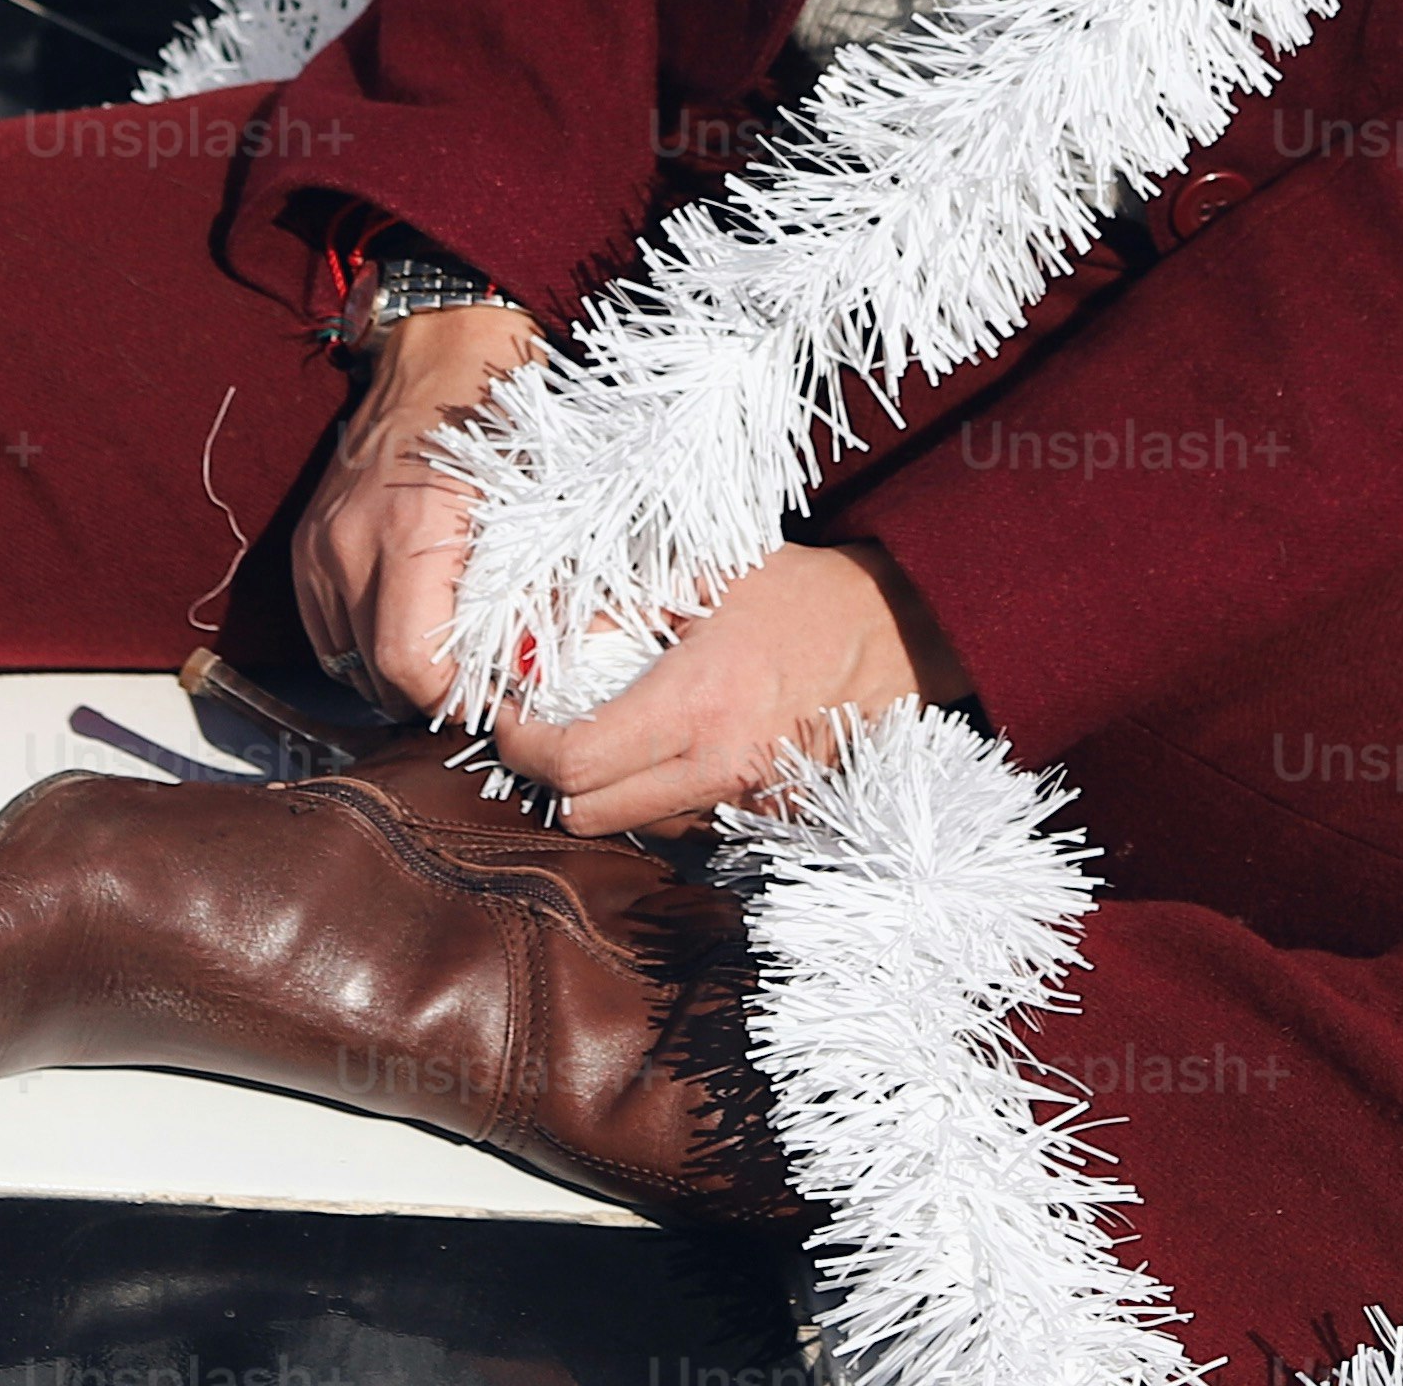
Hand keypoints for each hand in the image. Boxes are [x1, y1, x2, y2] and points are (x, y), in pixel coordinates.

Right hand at [283, 302, 543, 714]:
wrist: (440, 350)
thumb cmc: (498, 418)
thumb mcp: (534, 501)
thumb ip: (533, 591)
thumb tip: (534, 670)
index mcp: (412, 530)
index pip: (407, 664)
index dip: (453, 699)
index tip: (493, 699)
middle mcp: (352, 542)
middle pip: (373, 674)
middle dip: (427, 695)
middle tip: (478, 688)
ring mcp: (321, 544)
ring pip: (343, 660)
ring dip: (390, 674)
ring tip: (443, 663)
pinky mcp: (308, 543)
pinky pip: (325, 628)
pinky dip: (361, 644)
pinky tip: (405, 629)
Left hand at [489, 539, 978, 837]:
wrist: (896, 635)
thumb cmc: (796, 593)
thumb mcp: (699, 576)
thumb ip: (612, 613)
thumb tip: (534, 646)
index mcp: (695, 704)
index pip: (572, 762)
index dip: (520, 744)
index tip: (506, 715)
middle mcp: (719, 769)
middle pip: (588, 815)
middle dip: (554, 775)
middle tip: (548, 727)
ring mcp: (749, 803)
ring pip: (634, 827)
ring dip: (609, 790)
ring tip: (616, 731)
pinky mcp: (771, 820)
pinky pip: (686, 826)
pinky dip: (661, 798)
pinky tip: (672, 748)